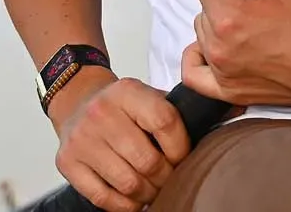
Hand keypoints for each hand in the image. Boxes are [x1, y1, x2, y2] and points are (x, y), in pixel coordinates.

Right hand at [49, 68, 189, 211]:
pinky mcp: (68, 162)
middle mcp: (101, 112)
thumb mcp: (147, 96)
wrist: (77, 102)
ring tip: (153, 188)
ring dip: (148, 194)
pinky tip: (132, 198)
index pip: (165, 122)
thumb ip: (177, 112)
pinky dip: (124, 205)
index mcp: (127, 91)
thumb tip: (223, 121)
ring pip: (128, 184)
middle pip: (148, 161)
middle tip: (169, 178)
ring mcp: (82, 139)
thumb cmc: (121, 107)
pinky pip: (103, 198)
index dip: (181, 148)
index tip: (183, 157)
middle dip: (166, 177)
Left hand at [180, 0, 290, 108]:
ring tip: (255, 24)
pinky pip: (194, 73)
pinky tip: (220, 46)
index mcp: (229, 18)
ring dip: (222, 23)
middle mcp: (219, 48)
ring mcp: (222, 73)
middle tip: (261, 1)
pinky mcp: (229, 91)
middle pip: (206, 5)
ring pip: (203, 33)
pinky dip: (200, 57)